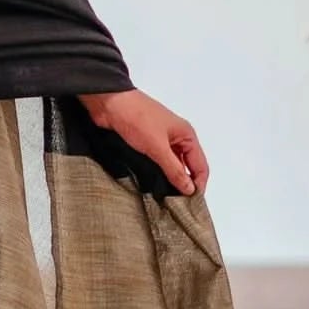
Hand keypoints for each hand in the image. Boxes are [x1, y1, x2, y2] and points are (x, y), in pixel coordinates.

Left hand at [77, 88, 208, 196]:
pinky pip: (156, 163)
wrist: (108, 103)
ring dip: (169, 180)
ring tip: (162, 199)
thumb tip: (190, 189)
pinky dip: (156, 173)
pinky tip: (151, 186)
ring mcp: (160, 141)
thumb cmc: (136, 118)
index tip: (189, 204)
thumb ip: (174, 169)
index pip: (200, 166)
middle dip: (183, 185)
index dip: (198, 185)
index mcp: (186, 135)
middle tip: (175, 205)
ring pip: (171, 166)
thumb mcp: (157, 147)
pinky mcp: (145, 144)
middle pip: (187, 167)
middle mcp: (176, 138)